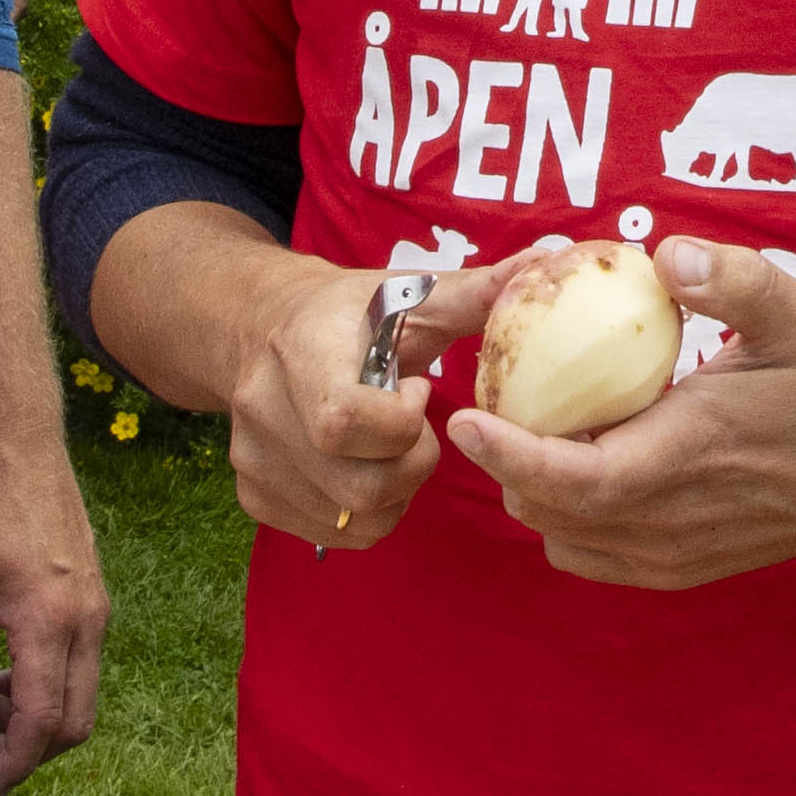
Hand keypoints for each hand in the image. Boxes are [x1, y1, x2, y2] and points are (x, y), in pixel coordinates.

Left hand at [0, 443, 108, 795]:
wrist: (20, 441)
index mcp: (49, 620)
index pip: (43, 720)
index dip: (15, 765)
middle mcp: (87, 621)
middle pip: (74, 721)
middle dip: (27, 751)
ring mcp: (97, 608)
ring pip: (80, 695)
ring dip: (35, 717)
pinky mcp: (95, 596)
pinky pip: (81, 664)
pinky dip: (46, 685)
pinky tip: (3, 668)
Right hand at [226, 254, 459, 551]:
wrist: (262, 326)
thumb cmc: (352, 312)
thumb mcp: (409, 293)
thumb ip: (476, 290)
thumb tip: (545, 261)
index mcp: (300, 348)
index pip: (342, 421)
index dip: (399, 422)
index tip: (417, 390)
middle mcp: (262, 406)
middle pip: (358, 485)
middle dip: (413, 465)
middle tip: (414, 429)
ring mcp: (250, 457)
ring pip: (352, 519)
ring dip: (396, 493)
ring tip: (391, 446)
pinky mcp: (253, 494)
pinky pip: (334, 534)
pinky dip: (369, 513)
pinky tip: (367, 467)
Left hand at [444, 235, 795, 586]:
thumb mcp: (792, 314)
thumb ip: (729, 279)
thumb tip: (665, 255)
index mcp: (680, 460)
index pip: (567, 476)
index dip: (505, 452)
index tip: (462, 414)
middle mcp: (666, 521)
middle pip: (545, 509)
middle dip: (509, 460)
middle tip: (507, 395)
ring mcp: (671, 555)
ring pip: (561, 536)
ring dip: (537, 490)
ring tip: (553, 429)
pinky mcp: (680, 570)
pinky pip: (592, 556)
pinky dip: (568, 519)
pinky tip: (592, 465)